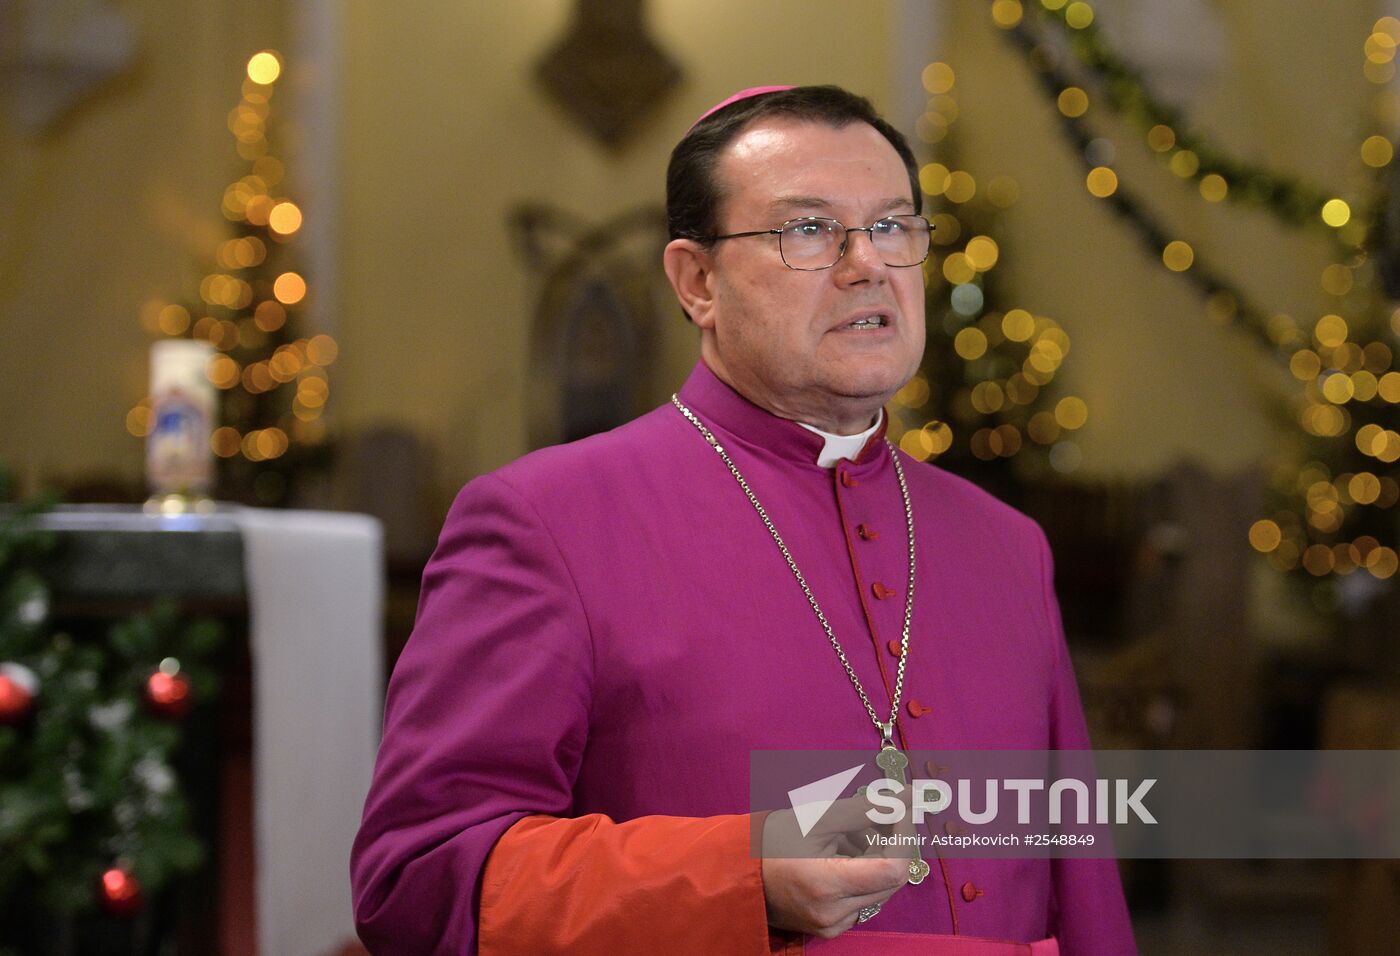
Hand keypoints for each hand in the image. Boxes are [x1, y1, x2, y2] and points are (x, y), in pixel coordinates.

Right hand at [758, 791, 913, 937]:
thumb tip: (906, 798)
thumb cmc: (771, 841)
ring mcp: (833, 926)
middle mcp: (834, 915)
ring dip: (875, 858)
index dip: (903, 836)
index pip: (893, 868)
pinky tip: (840, 855)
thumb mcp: (816, 817)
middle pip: (890, 880)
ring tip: (848, 834)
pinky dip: (861, 875)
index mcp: (828, 886)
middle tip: (876, 814)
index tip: (900, 809)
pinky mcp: (830, 928)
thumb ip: (864, 809)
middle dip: (889, 843)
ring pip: (879, 890)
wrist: (738, 872)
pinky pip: (863, 900)